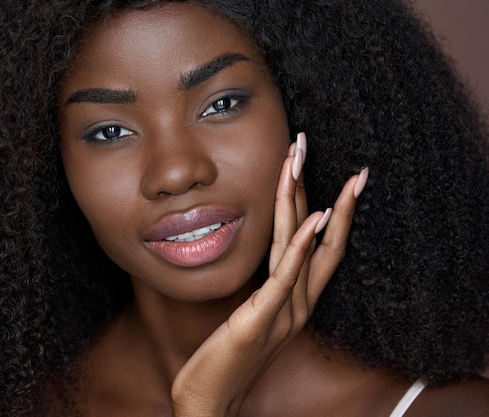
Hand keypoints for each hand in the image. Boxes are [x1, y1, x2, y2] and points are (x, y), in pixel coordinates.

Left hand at [171, 132, 368, 416]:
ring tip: (301, 158)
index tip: (341, 173)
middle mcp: (298, 302)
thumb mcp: (250, 315)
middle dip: (324, 189)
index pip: (322, 246)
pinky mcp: (261, 318)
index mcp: (295, 299)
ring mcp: (284, 311)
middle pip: (321, 237)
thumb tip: (265, 261)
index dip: (334, 209)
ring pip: (302, 246)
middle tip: (312, 144)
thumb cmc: (226, 357)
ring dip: (305, 198)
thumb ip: (263, 290)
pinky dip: (303, 246)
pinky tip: (314, 217)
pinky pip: (286, 276)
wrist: (208, 399)